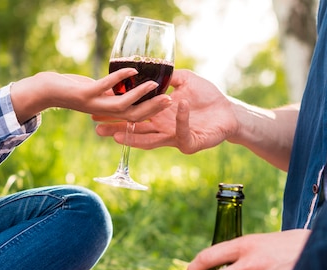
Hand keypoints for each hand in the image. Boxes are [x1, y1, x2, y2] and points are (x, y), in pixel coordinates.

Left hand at [10, 69, 172, 123]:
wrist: (46, 91)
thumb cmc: (72, 89)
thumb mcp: (96, 92)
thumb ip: (111, 93)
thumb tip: (128, 86)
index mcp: (107, 114)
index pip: (134, 117)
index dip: (152, 113)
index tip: (169, 104)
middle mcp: (102, 113)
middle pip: (133, 116)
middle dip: (152, 108)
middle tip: (170, 100)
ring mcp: (93, 105)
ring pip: (122, 104)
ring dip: (140, 94)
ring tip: (154, 85)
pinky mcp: (84, 94)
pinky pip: (105, 87)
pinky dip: (119, 78)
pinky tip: (130, 69)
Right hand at [93, 69, 237, 153]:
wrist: (229, 112)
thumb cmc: (207, 98)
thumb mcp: (185, 81)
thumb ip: (169, 77)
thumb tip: (153, 68)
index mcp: (158, 115)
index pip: (133, 115)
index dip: (117, 114)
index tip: (98, 111)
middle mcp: (162, 129)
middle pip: (135, 131)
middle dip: (116, 131)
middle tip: (97, 129)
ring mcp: (174, 137)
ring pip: (150, 141)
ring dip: (134, 138)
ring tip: (118, 135)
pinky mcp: (189, 143)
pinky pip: (181, 132)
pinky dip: (179, 119)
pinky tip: (174, 103)